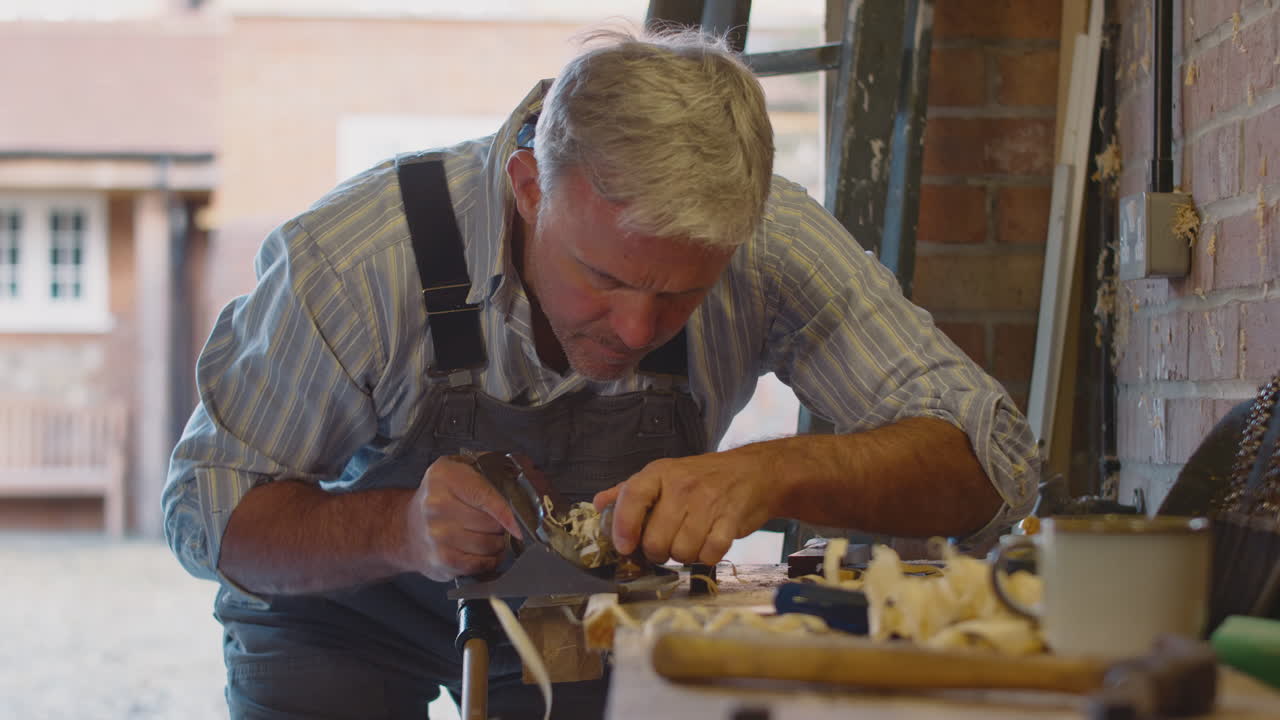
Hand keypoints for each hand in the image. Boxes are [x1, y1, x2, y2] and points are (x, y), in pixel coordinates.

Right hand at [401, 455, 521, 581]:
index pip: (485, 496)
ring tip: (488, 538)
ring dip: (496, 545)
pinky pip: (478, 564)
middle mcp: (436, 504)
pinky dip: (487, 562)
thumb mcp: (460, 472)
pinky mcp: (440, 560)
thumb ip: (489, 474)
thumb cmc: (442, 499)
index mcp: (444, 476)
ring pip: (488, 545)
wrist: (406, 528)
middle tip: (495, 524)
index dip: (508, 513)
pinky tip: (483, 554)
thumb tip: (526, 492)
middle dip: (500, 526)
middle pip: (491, 523)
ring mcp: (436, 534)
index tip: (520, 524)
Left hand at [592, 451, 781, 564]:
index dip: (623, 526)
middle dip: (657, 552)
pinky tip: (707, 544)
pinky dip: (706, 557)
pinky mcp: (731, 520)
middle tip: (665, 544)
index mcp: (659, 473)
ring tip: (688, 541)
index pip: (632, 497)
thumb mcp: (663, 476)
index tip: (624, 546)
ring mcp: (708, 502)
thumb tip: (598, 506)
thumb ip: (628, 492)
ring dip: (683, 556)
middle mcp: (682, 485)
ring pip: (681, 552)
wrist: (752, 472)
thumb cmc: (702, 478)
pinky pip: (709, 554)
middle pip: (656, 539)